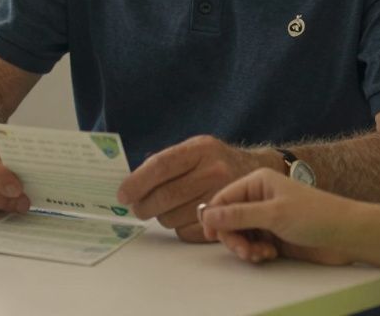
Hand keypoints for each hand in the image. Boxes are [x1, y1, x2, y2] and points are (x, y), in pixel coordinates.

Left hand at [116, 135, 266, 241]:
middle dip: (143, 206)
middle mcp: (214, 171)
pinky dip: (178, 228)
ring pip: (173, 217)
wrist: (256, 173)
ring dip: (161, 217)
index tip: (123, 194)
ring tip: (164, 209)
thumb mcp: (196, 148)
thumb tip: (129, 183)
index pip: (161, 165)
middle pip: (166, 196)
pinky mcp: (225, 220)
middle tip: (136, 208)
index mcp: (201, 148)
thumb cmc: (216, 161)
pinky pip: (187, 232)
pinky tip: (182, 217)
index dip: (137, 182)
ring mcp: (221, 196)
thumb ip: (166, 160)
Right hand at [199, 168, 355, 263]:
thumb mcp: (273, 214)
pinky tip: (269, 254)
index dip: (215, 217)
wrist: (347, 235)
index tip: (211, 236)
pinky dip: (256, 252)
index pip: (224, 198)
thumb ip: (238, 215)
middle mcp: (260, 198)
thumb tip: (206, 214)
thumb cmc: (316, 215)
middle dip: (233, 237)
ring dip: (246, 247)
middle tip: (244, 251)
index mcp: (258, 182)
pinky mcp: (275, 235)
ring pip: (241, 234)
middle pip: (229, 219)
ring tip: (261, 254)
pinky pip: (253, 244)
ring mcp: (267, 217)